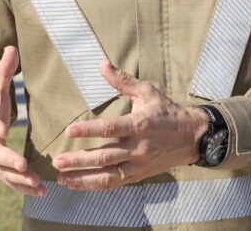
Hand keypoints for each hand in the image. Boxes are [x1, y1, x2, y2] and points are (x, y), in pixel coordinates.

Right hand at [0, 46, 45, 196]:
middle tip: (21, 164)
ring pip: (1, 172)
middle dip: (6, 159)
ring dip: (18, 179)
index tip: (2, 129)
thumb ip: (3, 71)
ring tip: (36, 182)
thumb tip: (12, 48)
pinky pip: (9, 182)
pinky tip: (42, 192)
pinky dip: (24, 188)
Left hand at [51, 61, 208, 189]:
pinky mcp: (139, 176)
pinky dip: (95, 186)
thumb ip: (122, 81)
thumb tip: (102, 64)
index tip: (69, 130)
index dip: (89, 130)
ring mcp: (138, 165)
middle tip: (57, 161)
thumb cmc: (167, 112)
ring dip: (83, 179)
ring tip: (62, 178)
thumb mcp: (147, 92)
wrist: (193, 138)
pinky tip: (78, 184)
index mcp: (139, 125)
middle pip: (104, 157)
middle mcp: (138, 148)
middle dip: (79, 161)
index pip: (110, 128)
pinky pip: (114, 183)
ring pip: (108, 176)